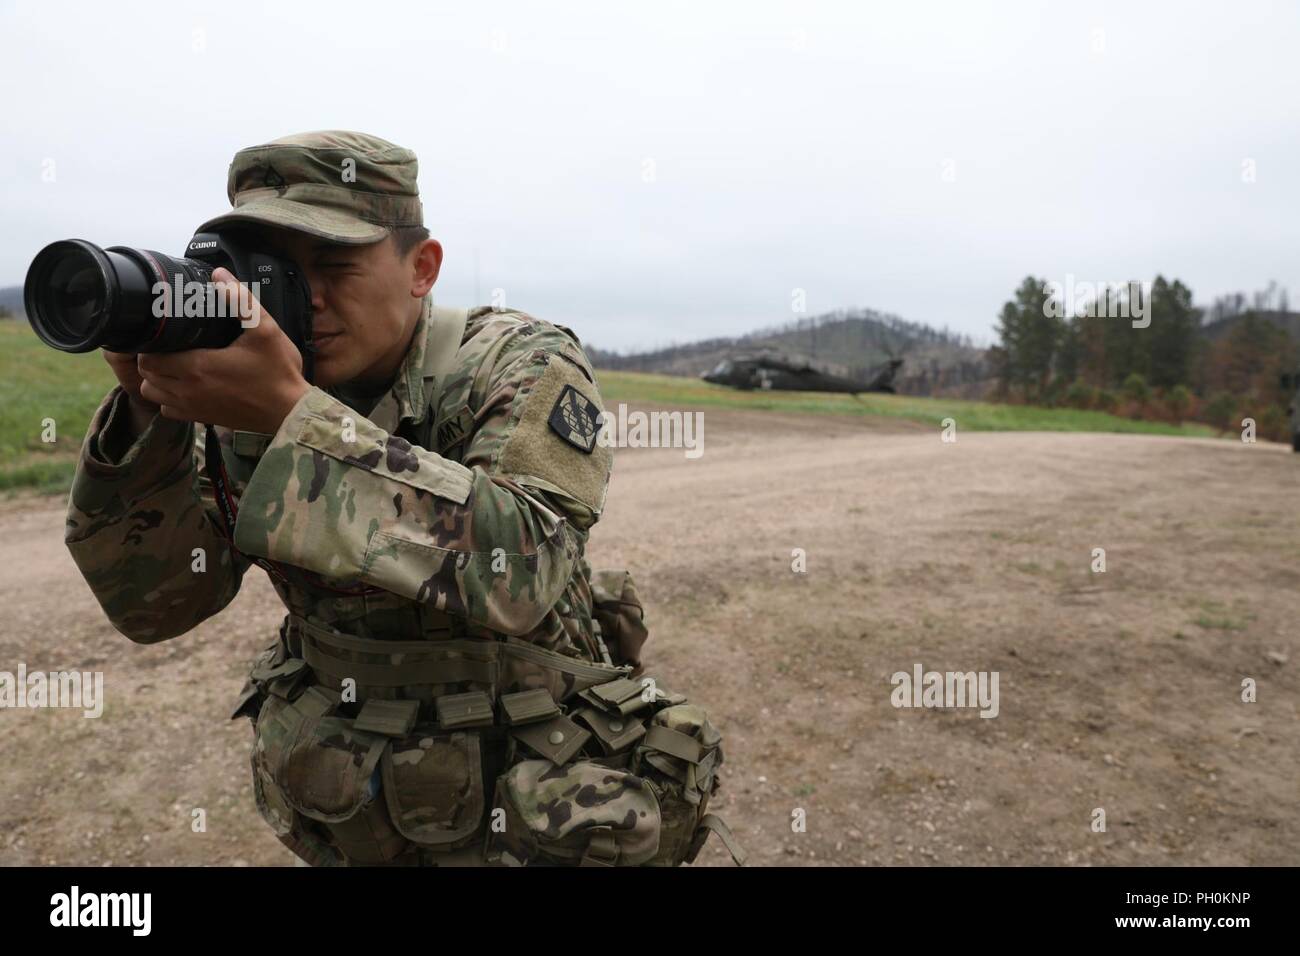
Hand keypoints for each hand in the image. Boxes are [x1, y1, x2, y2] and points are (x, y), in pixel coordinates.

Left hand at [136, 267, 310, 433]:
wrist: (290, 411)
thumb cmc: (278, 372)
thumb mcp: (265, 330)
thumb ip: (240, 300)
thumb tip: (220, 275)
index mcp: (199, 366)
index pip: (149, 357)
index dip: (151, 344)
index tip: (166, 335)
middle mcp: (189, 390)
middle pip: (146, 374)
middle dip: (152, 358)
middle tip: (170, 345)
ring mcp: (194, 407)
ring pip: (152, 393)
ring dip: (156, 379)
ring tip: (173, 364)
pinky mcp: (202, 418)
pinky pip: (168, 410)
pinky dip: (169, 398)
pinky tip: (185, 385)